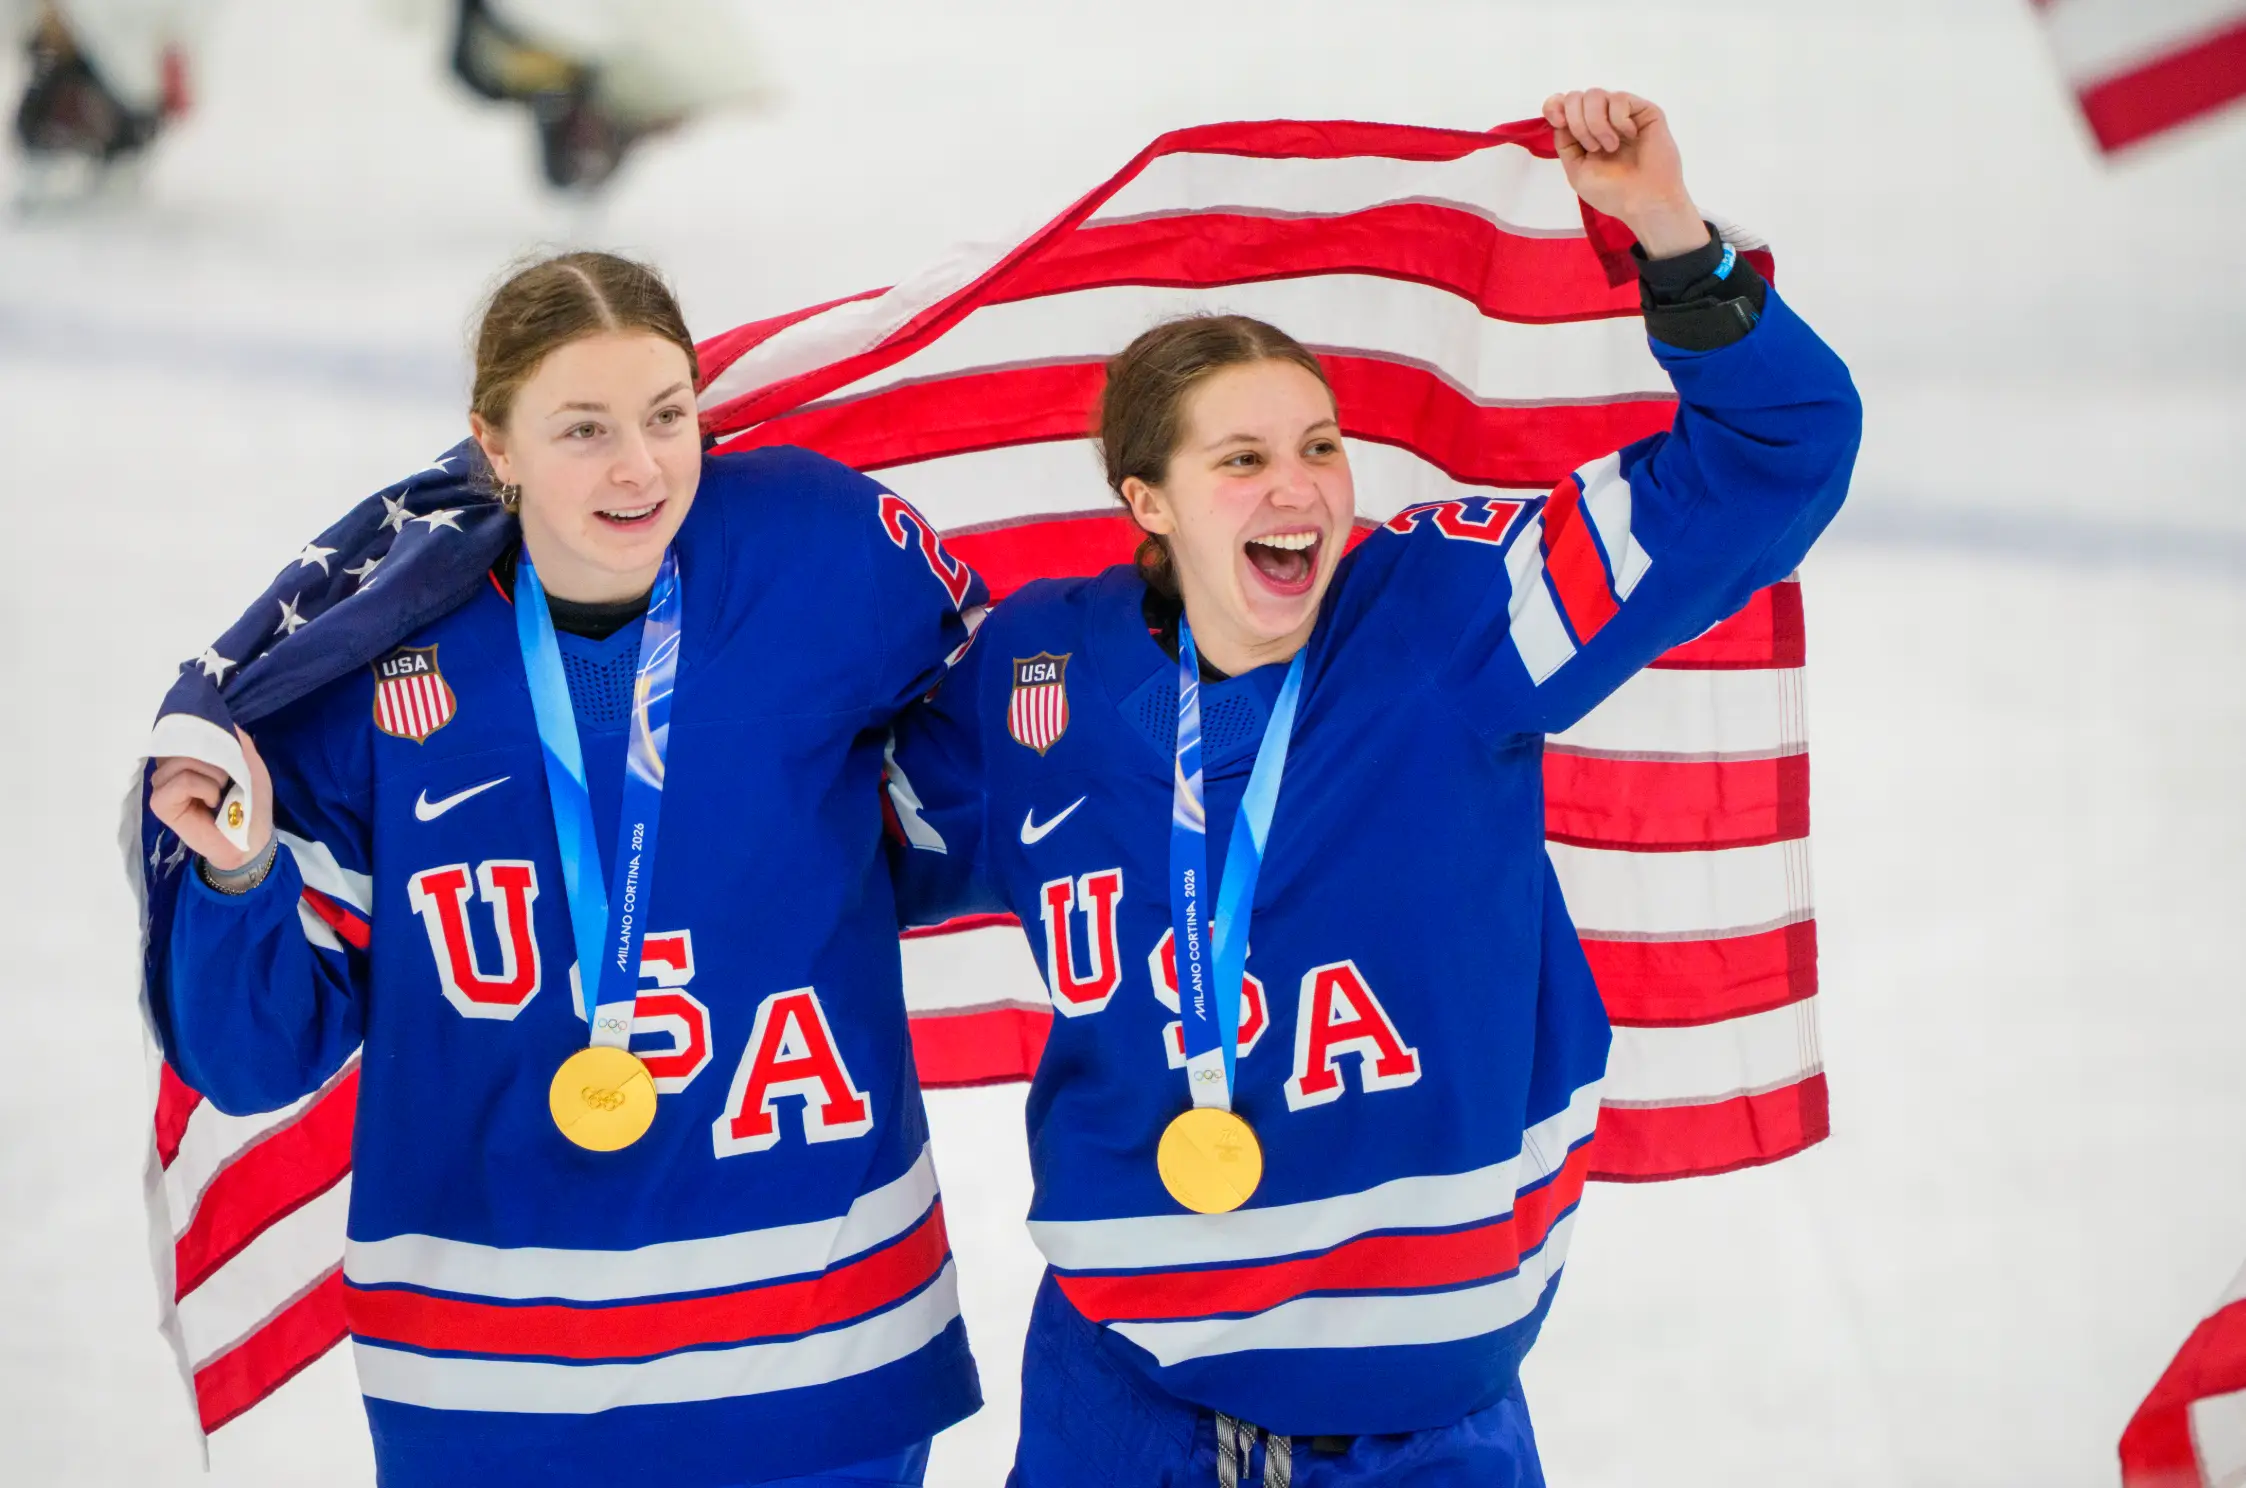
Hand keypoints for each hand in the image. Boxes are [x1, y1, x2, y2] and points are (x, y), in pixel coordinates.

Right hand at [150, 728, 272, 871]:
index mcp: (187, 758)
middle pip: (183, 743)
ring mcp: (162, 786)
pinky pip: (180, 781)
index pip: (184, 731)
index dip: (204, 734)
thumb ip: (236, 741)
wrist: (252, 839)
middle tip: (227, 779)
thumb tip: (222, 719)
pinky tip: (212, 802)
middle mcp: (169, 769)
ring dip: (213, 774)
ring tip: (221, 792)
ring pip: (181, 761)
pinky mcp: (160, 804)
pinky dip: (204, 787)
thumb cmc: (251, 803)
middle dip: (214, 758)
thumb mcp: (250, 764)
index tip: (224, 746)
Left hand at [1541, 89, 1706, 259]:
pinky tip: (1629, 136)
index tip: (1558, 122)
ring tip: (1611, 147)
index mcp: (1584, 133)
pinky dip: (1618, 120)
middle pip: (1575, 97)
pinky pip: (1619, 99)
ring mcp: (1622, 113)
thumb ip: (1565, 144)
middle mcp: (1601, 119)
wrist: (1643, 201)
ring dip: (1597, 124)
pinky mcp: (1643, 110)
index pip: (1561, 104)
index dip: (1554, 105)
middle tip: (1593, 148)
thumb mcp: (1577, 171)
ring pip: (1595, 95)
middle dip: (1577, 122)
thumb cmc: (1612, 191)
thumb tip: (1561, 119)